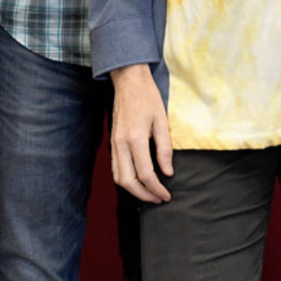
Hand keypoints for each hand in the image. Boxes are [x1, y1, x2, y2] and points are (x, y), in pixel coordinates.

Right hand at [109, 64, 172, 202]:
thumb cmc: (148, 98)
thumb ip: (165, 149)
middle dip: (143, 194)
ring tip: (149, 193)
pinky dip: (125, 178)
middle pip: (127, 181)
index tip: (166, 195)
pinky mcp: (112, 141)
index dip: (157, 188)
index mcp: (135, 139)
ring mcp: (114, 143)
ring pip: (118, 177)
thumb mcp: (162, 121)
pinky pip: (115, 167)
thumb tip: (167, 172)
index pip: (145, 174)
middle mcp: (121, 144)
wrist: (129, 81)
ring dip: (132, 189)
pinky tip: (138, 180)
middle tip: (158, 198)